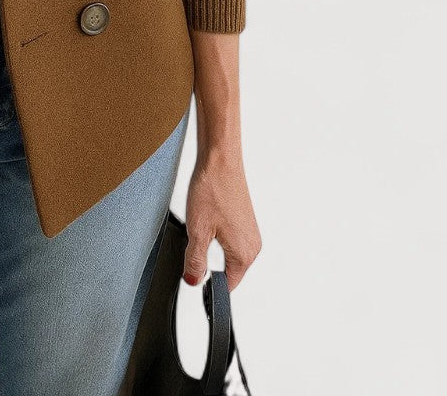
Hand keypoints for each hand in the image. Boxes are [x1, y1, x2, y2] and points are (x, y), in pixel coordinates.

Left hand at [183, 145, 261, 291]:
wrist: (220, 161)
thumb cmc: (212, 190)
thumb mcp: (197, 230)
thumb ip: (196, 261)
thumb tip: (193, 281)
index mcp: (244, 254)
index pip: (227, 286)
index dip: (207, 284)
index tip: (193, 274)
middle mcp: (252, 246)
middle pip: (227, 271)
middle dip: (208, 263)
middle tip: (194, 242)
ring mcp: (250, 233)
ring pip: (227, 254)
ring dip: (211, 247)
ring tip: (201, 225)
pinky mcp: (244, 221)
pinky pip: (230, 239)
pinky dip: (216, 235)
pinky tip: (207, 218)